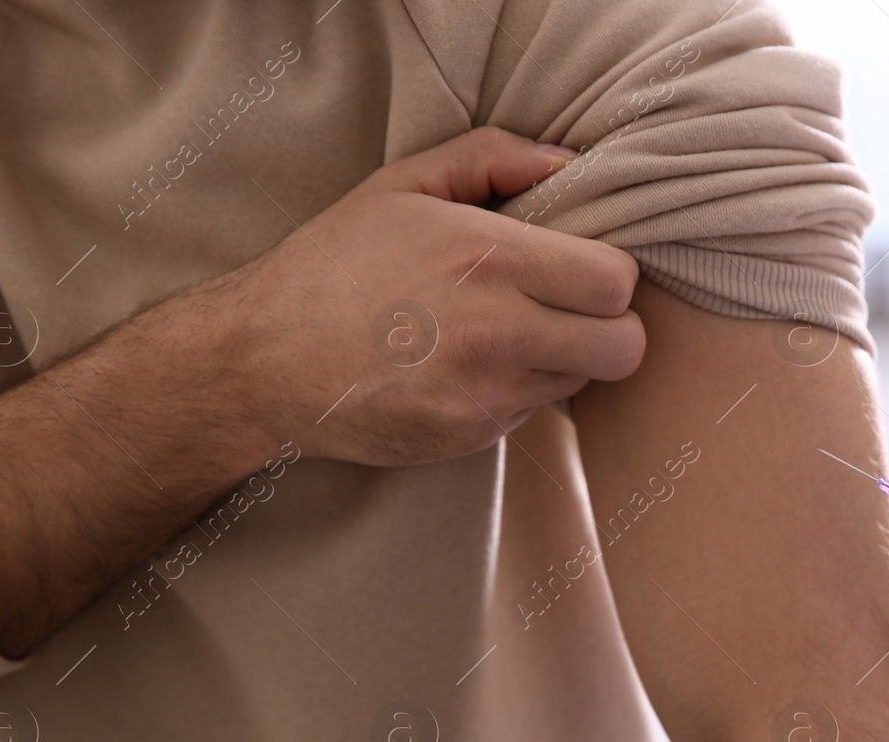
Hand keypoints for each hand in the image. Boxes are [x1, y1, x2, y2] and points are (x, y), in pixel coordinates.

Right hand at [223, 127, 645, 465]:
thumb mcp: (404, 185)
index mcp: (487, 259)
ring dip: (564, 358)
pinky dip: (518, 390)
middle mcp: (496, 333)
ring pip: (583, 381)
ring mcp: (486, 394)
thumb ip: (493, 158)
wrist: (264, 361)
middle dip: (611, 326)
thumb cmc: (334, 264)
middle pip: (624, 346)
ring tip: (509, 333)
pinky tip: (468, 367)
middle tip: (571, 310)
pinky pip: (532, 411)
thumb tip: (568, 163)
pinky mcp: (472, 436)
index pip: (616, 282)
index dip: (610, 275)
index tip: (580, 267)